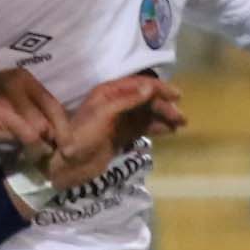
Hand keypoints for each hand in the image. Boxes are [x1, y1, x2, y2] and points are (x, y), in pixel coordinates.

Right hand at [0, 67, 66, 158]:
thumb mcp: (7, 107)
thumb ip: (28, 115)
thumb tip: (52, 137)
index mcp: (26, 79)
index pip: (55, 104)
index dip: (65, 128)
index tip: (70, 148)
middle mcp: (22, 81)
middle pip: (53, 114)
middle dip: (58, 138)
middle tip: (60, 156)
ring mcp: (11, 93)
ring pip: (41, 126)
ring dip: (41, 146)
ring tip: (37, 157)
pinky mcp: (1, 107)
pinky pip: (27, 133)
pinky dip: (31, 148)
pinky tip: (26, 155)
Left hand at [45, 73, 184, 192]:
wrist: (68, 164)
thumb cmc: (82, 135)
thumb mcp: (104, 114)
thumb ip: (128, 100)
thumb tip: (151, 88)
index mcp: (109, 93)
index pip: (139, 84)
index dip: (158, 88)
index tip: (176, 96)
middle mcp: (115, 103)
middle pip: (145, 100)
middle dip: (164, 106)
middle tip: (180, 118)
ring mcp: (119, 121)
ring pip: (146, 114)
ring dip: (163, 117)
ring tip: (179, 124)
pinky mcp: (121, 136)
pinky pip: (142, 128)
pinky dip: (156, 128)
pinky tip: (168, 131)